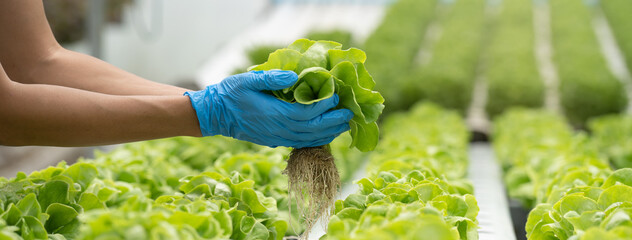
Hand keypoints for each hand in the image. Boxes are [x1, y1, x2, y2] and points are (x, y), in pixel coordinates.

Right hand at [185, 70, 352, 147]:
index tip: (336, 96)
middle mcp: (278, 130)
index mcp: (274, 114)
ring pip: (308, 139)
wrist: (215, 115)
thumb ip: (272, 78)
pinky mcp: (274, 141)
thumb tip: (296, 76)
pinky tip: (324, 134)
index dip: (324, 106)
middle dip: (333, 123)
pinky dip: (315, 140)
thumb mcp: (248, 79)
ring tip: (343, 126)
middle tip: (350, 114)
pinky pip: (300, 143)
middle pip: (313, 130)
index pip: (307, 113)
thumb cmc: (231, 94)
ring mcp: (277, 138)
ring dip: (328, 133)